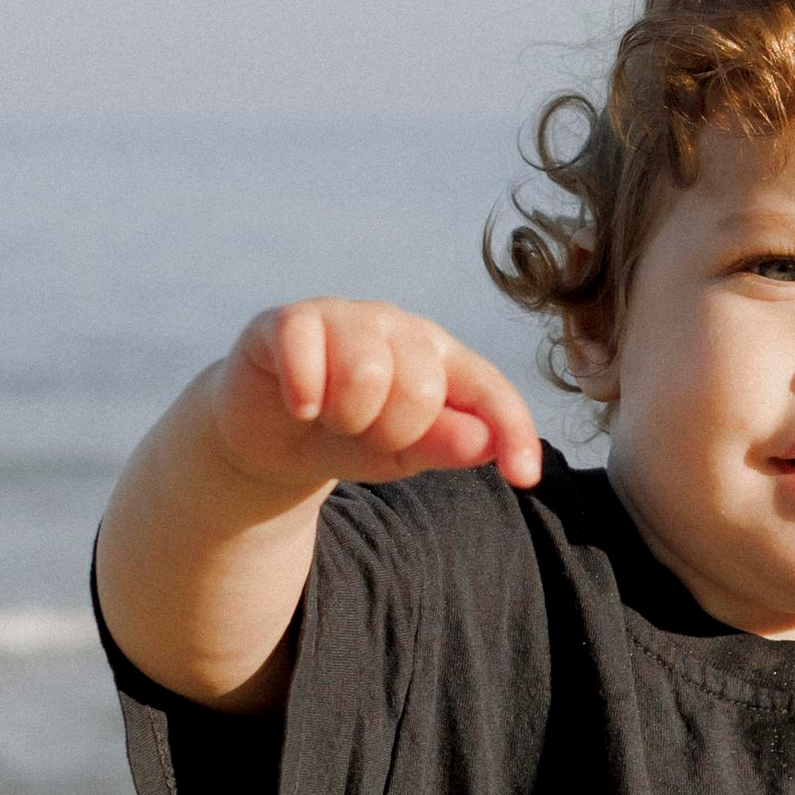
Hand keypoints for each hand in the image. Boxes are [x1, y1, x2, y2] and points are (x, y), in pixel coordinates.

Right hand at [213, 299, 544, 497]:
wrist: (269, 436)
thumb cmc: (348, 437)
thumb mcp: (402, 453)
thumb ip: (445, 445)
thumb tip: (487, 442)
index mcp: (438, 358)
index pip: (489, 389)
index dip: (512, 430)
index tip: (525, 478)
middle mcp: (398, 327)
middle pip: (422, 387)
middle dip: (391, 432)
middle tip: (362, 431)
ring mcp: (344, 316)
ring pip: (367, 370)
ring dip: (346, 417)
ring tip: (331, 417)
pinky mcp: (289, 321)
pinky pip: (307, 353)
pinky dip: (304, 395)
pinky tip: (300, 404)